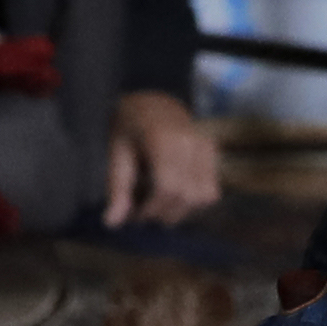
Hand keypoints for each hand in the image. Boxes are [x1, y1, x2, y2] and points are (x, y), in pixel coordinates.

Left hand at [102, 90, 223, 224]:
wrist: (153, 101)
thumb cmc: (130, 126)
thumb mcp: (116, 154)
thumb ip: (117, 188)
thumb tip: (112, 223)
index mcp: (164, 139)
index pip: (168, 187)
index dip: (152, 209)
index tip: (136, 214)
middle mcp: (192, 142)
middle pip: (187, 195)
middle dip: (165, 213)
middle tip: (145, 212)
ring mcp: (207, 147)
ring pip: (204, 197)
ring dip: (182, 210)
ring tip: (160, 203)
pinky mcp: (214, 154)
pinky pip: (212, 191)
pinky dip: (194, 202)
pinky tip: (175, 196)